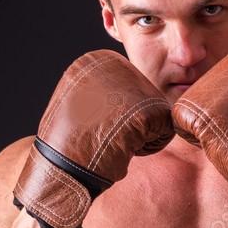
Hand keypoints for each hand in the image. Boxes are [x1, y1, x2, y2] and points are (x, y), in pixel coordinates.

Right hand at [14, 50, 173, 227]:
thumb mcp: (78, 102)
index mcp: (96, 60)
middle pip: (146, 99)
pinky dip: (148, 147)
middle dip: (132, 125)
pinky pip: (165, 130)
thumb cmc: (69, 143)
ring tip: (111, 140)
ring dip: (140, 135)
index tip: (95, 125)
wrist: (62, 166)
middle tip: (104, 135)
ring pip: (157, 114)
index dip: (117, 117)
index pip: (130, 90)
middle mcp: (115, 64)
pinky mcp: (147, 108)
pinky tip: (122, 147)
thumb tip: (127, 96)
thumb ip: (104, 92)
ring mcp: (131, 84)